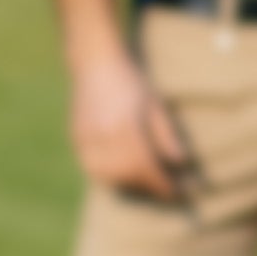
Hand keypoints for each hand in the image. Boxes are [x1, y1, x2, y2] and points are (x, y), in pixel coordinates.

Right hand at [71, 51, 190, 196]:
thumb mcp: (155, 106)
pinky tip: (121, 174)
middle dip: (148, 187)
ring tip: (144, 183)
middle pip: (128, 176)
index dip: (163, 184)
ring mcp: (87, 139)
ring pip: (107, 177)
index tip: (178, 192)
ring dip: (128, 185)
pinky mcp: (77, 138)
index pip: (147, 168)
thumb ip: (166, 136)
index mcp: (126, 129)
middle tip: (164, 189)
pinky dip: (108, 176)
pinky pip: (92, 168)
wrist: (96, 62)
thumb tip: (179, 164)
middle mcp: (104, 137)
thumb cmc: (131, 82)